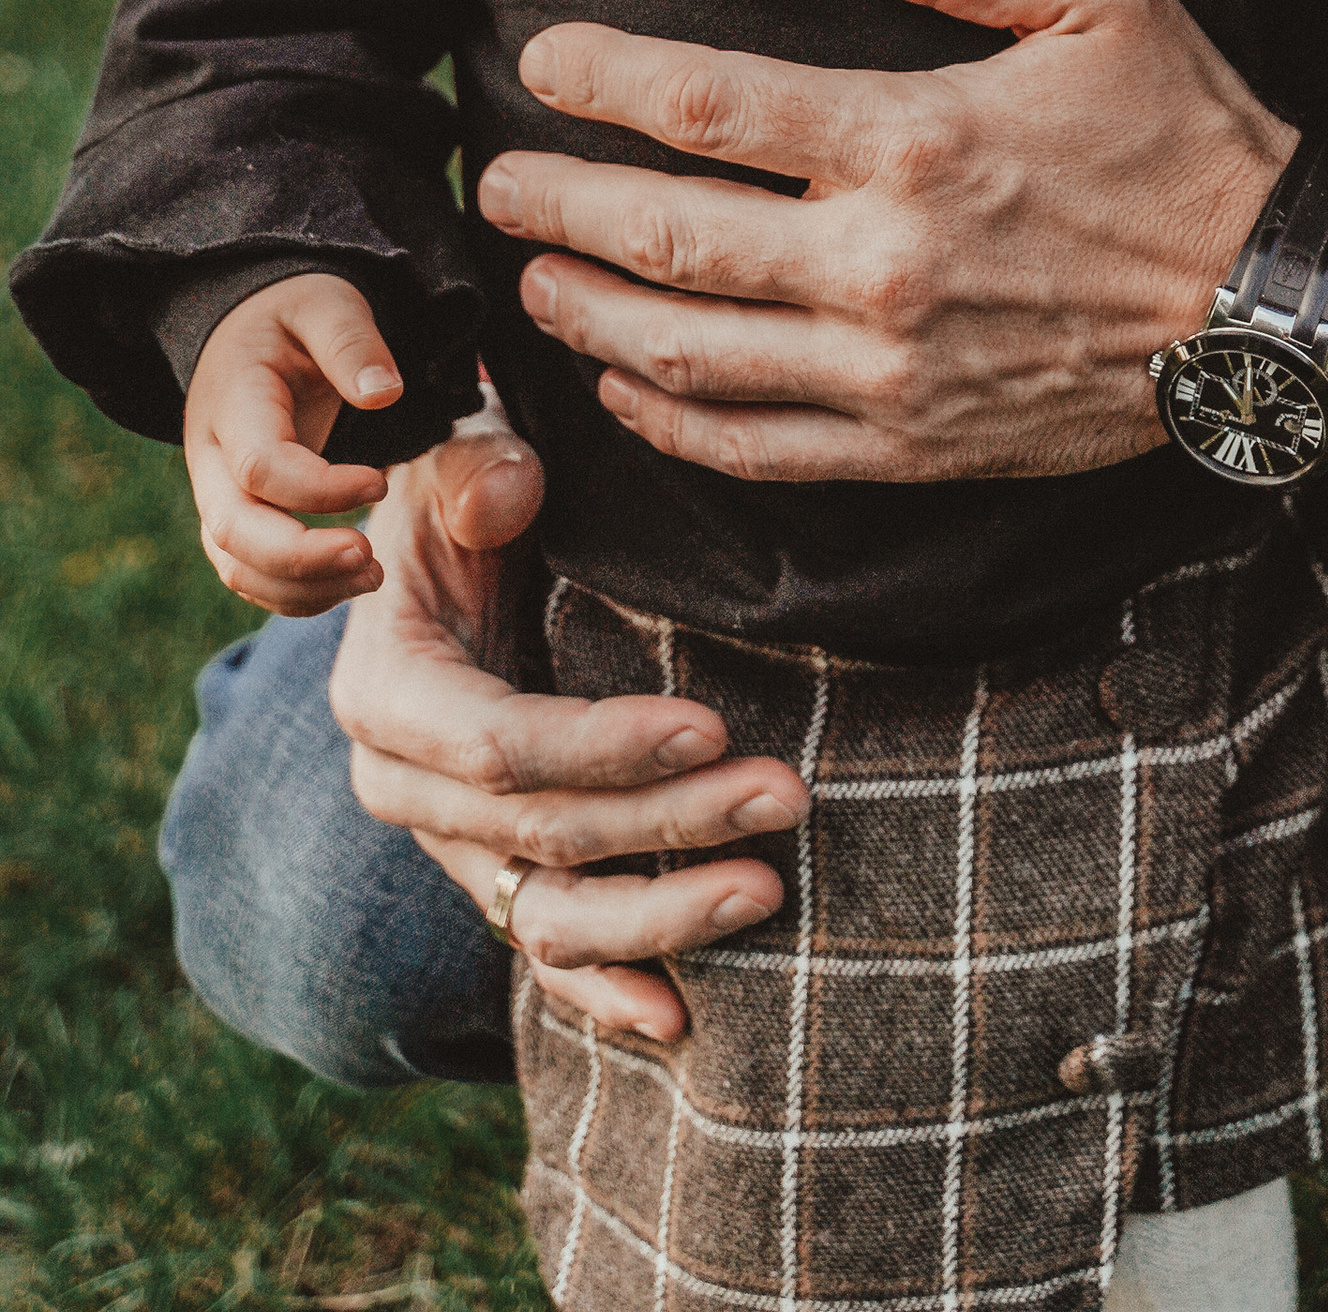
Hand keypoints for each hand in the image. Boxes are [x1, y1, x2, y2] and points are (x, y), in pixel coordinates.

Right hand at [182, 272, 404, 613]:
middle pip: (231, 531)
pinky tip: (348, 582)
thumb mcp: (325, 302)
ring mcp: (214, 491)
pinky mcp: (233, 513)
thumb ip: (351, 342)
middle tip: (371, 561)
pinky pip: (247, 570)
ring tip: (374, 576)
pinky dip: (293, 591)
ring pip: (235, 563)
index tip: (381, 483)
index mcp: (231, 400)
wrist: (250, 324)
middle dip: (300, 560)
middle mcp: (209, 456)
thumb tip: (385, 395)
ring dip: (301, 586)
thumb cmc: (295, 312)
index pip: (260, 466)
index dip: (319, 488)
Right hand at [330, 398, 806, 1045]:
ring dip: (661, 914)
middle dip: (668, 823)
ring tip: (768, 889)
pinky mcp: (498, 876)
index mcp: (388, 691)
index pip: (495, 744)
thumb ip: (477, 472)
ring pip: (550, 915)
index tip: (709, 728)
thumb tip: (509, 491)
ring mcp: (454, 847)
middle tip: (786, 792)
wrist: (451, 556)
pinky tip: (682, 1019)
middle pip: (543, 832)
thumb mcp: (460, 461)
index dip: (599, 746)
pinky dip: (610, 990)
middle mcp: (406, 787)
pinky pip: (547, 953)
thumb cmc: (470, 497)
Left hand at [478, 0, 1327, 484]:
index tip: (545, 59)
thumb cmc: (1188, 132)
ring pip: (686, 355)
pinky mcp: (912, 446)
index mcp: (914, 140)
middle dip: (556, 206)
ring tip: (534, 278)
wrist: (1274, 305)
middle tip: (495, 183)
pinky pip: (755, 447)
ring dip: (588, 314)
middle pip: (663, 238)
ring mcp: (888, 371)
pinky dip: (668, 422)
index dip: (606, 79)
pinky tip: (624, 387)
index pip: (708, 108)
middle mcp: (881, 266)